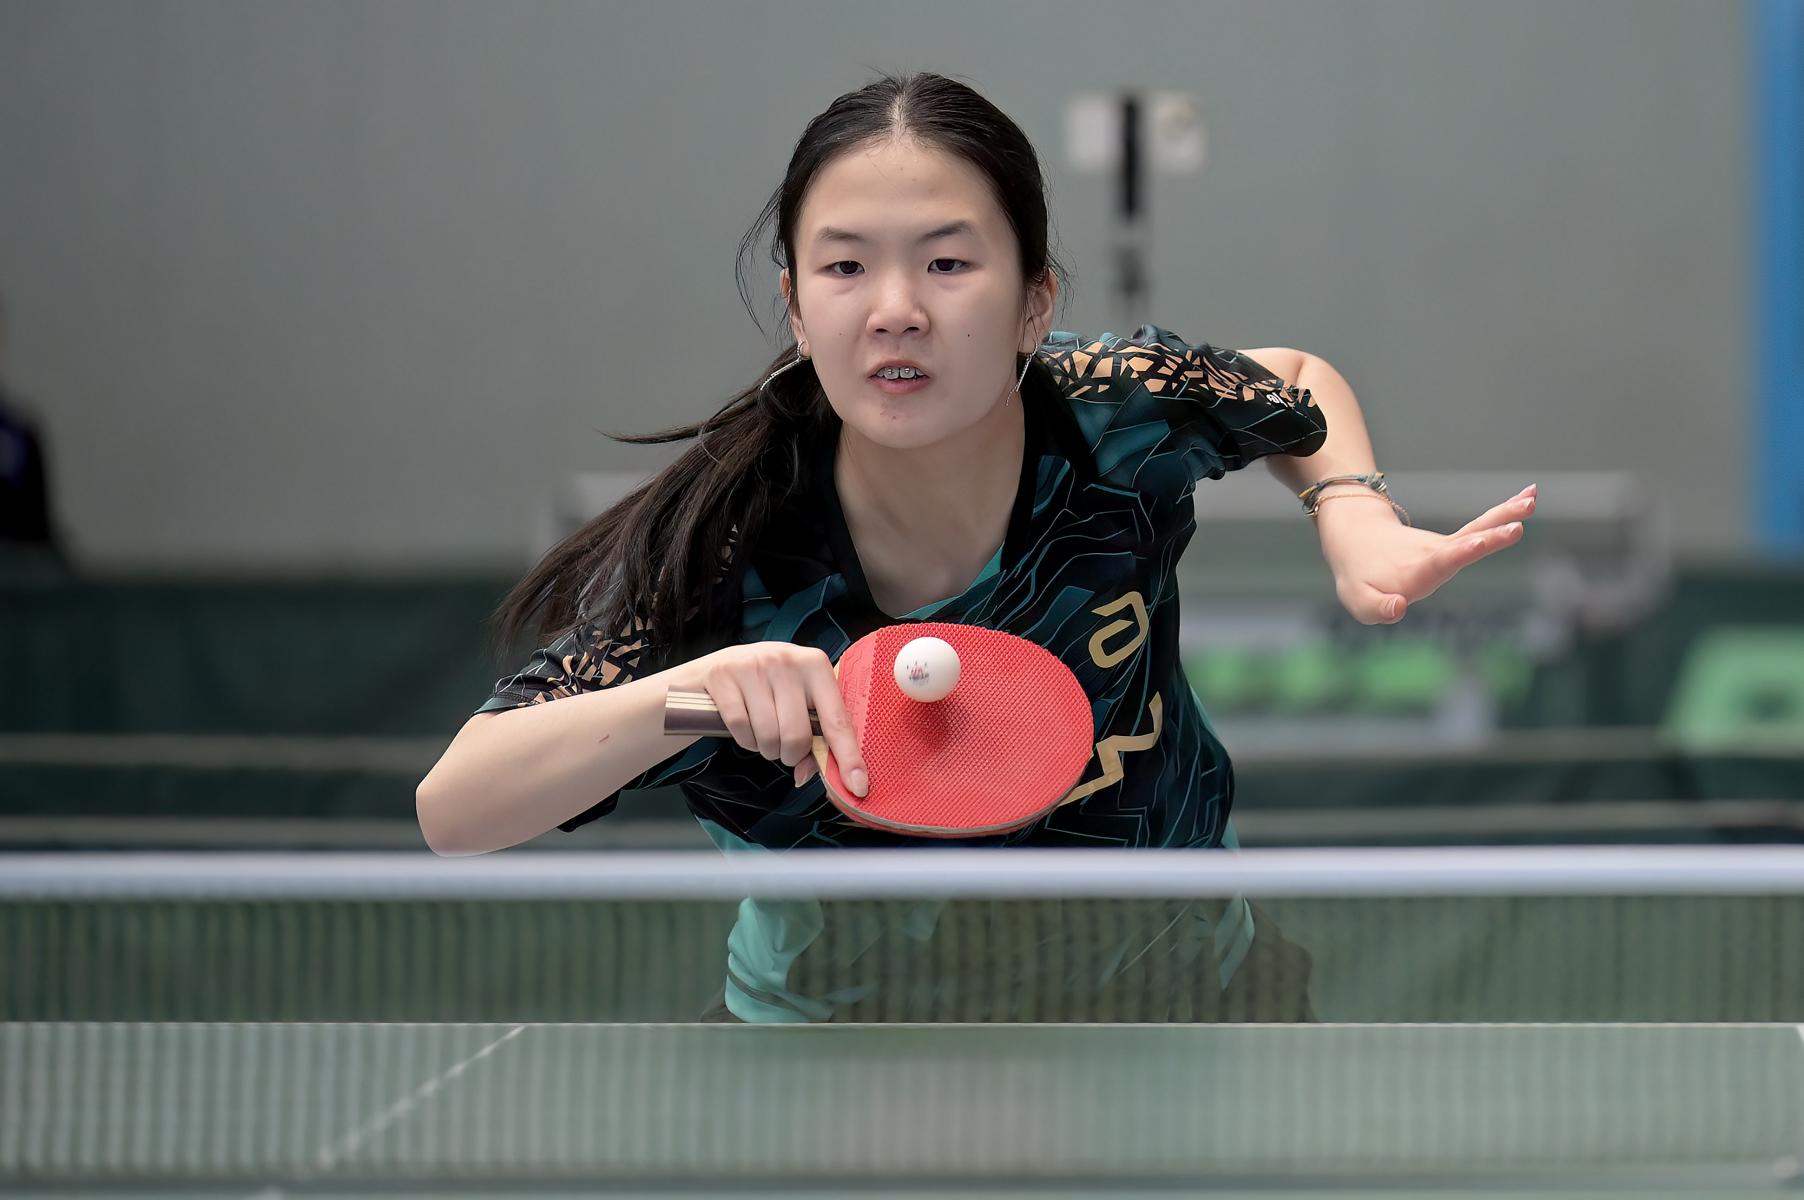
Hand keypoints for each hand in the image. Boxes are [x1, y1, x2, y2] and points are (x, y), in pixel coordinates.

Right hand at [683, 642, 866, 793]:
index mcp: (816, 664)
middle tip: (783, 746)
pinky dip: (744, 739)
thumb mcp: (797, 700)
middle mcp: (787, 660)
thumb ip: (812, 737)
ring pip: (768, 734)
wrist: (719, 667)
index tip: (859, 786)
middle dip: (789, 754)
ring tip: (763, 733)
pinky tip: (745, 726)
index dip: (848, 756)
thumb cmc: (768, 688)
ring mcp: (754, 665)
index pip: (838, 719)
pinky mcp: (724, 675)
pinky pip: (740, 728)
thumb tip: (806, 774)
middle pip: (797, 735)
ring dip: (766, 748)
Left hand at [1314, 483, 1536, 624]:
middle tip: (1517, 525)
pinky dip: (1506, 513)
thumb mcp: (1360, 602)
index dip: (1456, 555)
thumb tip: (1399, 607)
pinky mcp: (1454, 545)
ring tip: (1532, 500)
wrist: (1357, 543)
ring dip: (1505, 515)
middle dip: (1491, 536)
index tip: (1476, 543)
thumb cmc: (1359, 580)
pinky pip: (1482, 527)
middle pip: (1465, 542)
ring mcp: (1446, 547)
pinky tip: (1530, 498)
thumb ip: (1377, 609)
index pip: (1438, 563)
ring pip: (1478, 529)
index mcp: (1413, 572)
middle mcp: (1434, 556)